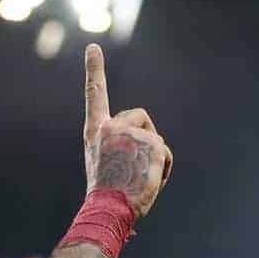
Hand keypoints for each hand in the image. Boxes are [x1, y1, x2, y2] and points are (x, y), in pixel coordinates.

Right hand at [82, 43, 172, 218]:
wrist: (108, 210)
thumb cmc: (107, 196)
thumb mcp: (103, 163)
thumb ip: (117, 145)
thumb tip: (142, 147)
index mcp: (95, 132)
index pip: (95, 94)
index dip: (95, 69)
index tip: (93, 48)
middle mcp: (110, 127)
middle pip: (139, 117)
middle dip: (145, 137)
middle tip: (135, 167)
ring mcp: (130, 132)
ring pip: (154, 136)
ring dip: (154, 157)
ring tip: (140, 178)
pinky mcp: (149, 141)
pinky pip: (164, 151)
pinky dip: (163, 167)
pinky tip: (151, 180)